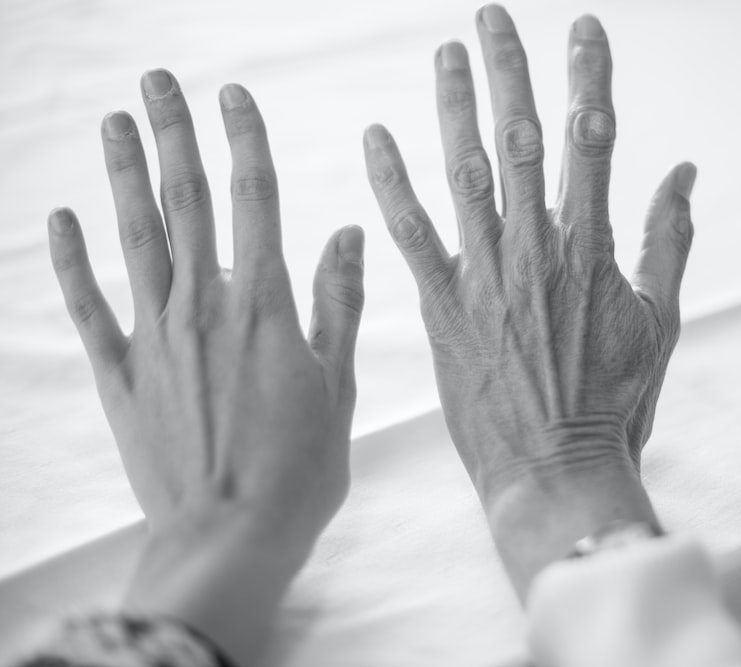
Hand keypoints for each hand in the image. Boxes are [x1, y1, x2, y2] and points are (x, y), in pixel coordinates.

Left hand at [48, 69, 364, 661]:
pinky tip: (61, 219)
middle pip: (186, 203)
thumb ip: (338, 303)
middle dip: (173, 136)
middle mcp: (205, 307)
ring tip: (113, 124)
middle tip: (157, 81)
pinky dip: (72, 261)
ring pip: (136, 240)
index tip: (233, 96)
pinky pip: (90, 307)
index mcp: (266, 305)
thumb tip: (349, 233)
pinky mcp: (121, 375)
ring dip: (123, 177)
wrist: (232, 537)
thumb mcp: (338, 384)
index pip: (253, 201)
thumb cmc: (300, 468)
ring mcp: (156, 338)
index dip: (244, 142)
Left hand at [363, 5, 695, 597]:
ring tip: (445, 53)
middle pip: (521, 139)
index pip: (591, 140)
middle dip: (509, 70)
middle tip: (490, 15)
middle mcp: (536, 249)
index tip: (582, 27)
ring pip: (464, 172)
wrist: (555, 470)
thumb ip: (668, 241)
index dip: (587, 77)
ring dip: (453, 107)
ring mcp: (485, 277)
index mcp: (593, 248)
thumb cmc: (615, 402)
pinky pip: (411, 234)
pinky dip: (391, 183)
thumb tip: (683, 173)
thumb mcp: (659, 321)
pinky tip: (374, 137)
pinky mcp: (443, 307)